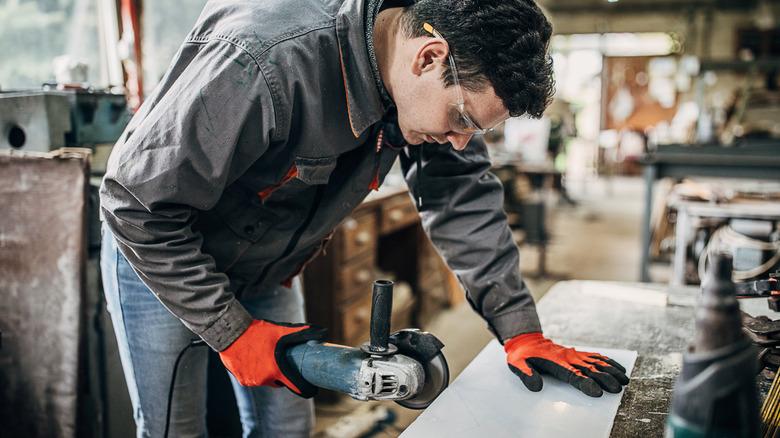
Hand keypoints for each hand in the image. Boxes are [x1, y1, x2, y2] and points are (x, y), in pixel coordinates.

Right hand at [219, 319, 325, 397]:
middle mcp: (264, 379)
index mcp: (276, 369)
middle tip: (280, 361)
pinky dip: (256, 373)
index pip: (295, 387)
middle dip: (282, 375)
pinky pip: (254, 379)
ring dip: (268, 373)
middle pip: (280, 382)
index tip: (311, 390)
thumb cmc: (258, 332)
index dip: (305, 389)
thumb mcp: (281, 331)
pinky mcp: (242, 380)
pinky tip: (254, 360)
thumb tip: (323, 331)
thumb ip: (301, 333)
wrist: (231, 334)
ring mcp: (252, 381)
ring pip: (266, 381)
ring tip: (265, 357)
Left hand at [504, 332, 628, 396]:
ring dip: (611, 370)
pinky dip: (607, 361)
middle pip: (589, 370)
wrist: (526, 340)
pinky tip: (617, 367)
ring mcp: (573, 354)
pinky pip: (594, 356)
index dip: (585, 384)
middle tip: (618, 389)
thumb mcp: (517, 364)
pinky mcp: (576, 353)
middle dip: (605, 379)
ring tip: (624, 379)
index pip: (573, 375)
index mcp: (555, 362)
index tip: (597, 392)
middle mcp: (568, 357)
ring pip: (596, 362)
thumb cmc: (522, 355)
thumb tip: (536, 387)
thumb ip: (527, 375)